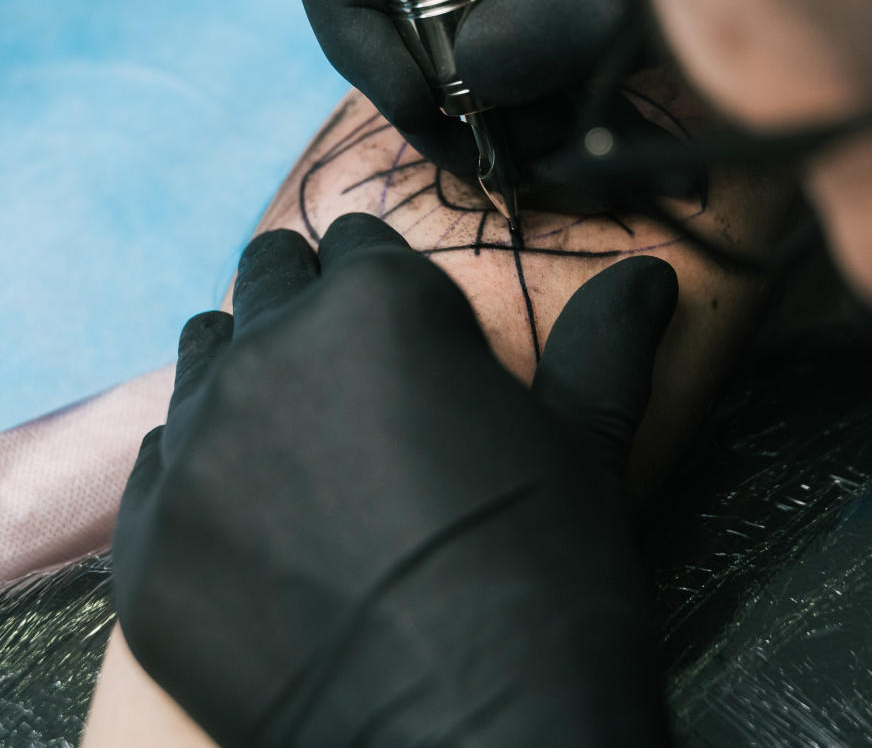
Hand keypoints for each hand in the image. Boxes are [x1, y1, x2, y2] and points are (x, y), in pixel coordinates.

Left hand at [113, 214, 676, 747]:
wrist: (476, 730)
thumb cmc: (545, 570)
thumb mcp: (587, 438)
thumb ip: (607, 338)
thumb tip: (650, 276)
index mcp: (376, 305)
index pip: (358, 243)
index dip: (385, 272)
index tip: (401, 310)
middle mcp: (269, 354)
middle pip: (267, 279)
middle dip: (305, 300)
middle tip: (346, 356)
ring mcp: (195, 448)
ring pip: (205, 358)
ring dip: (248, 372)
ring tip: (298, 428)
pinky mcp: (148, 542)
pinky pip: (161, 462)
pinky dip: (201, 467)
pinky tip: (252, 513)